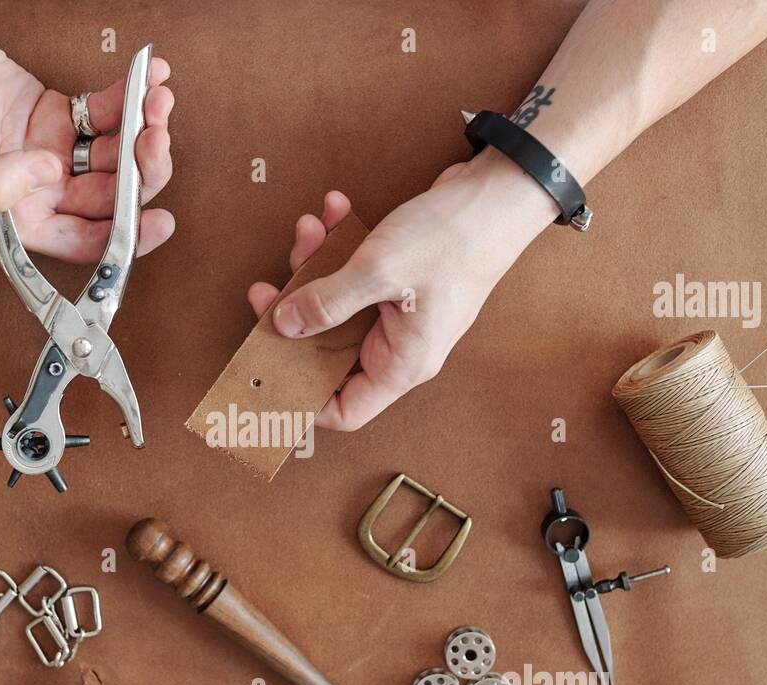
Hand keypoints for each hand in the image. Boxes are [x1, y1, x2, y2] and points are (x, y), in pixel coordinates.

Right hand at [0, 3, 173, 263]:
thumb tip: (50, 175)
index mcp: (20, 220)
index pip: (84, 240)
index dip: (126, 237)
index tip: (159, 222)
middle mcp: (44, 193)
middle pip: (112, 197)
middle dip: (143, 171)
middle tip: (155, 137)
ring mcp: (55, 153)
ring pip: (117, 155)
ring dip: (143, 131)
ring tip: (156, 100)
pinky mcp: (60, 115)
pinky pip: (105, 113)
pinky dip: (129, 98)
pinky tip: (149, 80)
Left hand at [253, 155, 556, 429]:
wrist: (499, 193)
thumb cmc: (453, 240)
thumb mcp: (378, 272)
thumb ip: (326, 303)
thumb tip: (283, 324)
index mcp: (401, 363)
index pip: (345, 409)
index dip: (304, 400)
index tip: (269, 373)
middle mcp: (400, 346)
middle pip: (329, 352)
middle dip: (297, 317)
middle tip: (267, 291)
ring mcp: (400, 313)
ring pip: (337, 306)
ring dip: (315, 267)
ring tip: (308, 229)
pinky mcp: (399, 281)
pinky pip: (354, 275)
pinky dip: (338, 244)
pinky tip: (334, 210)